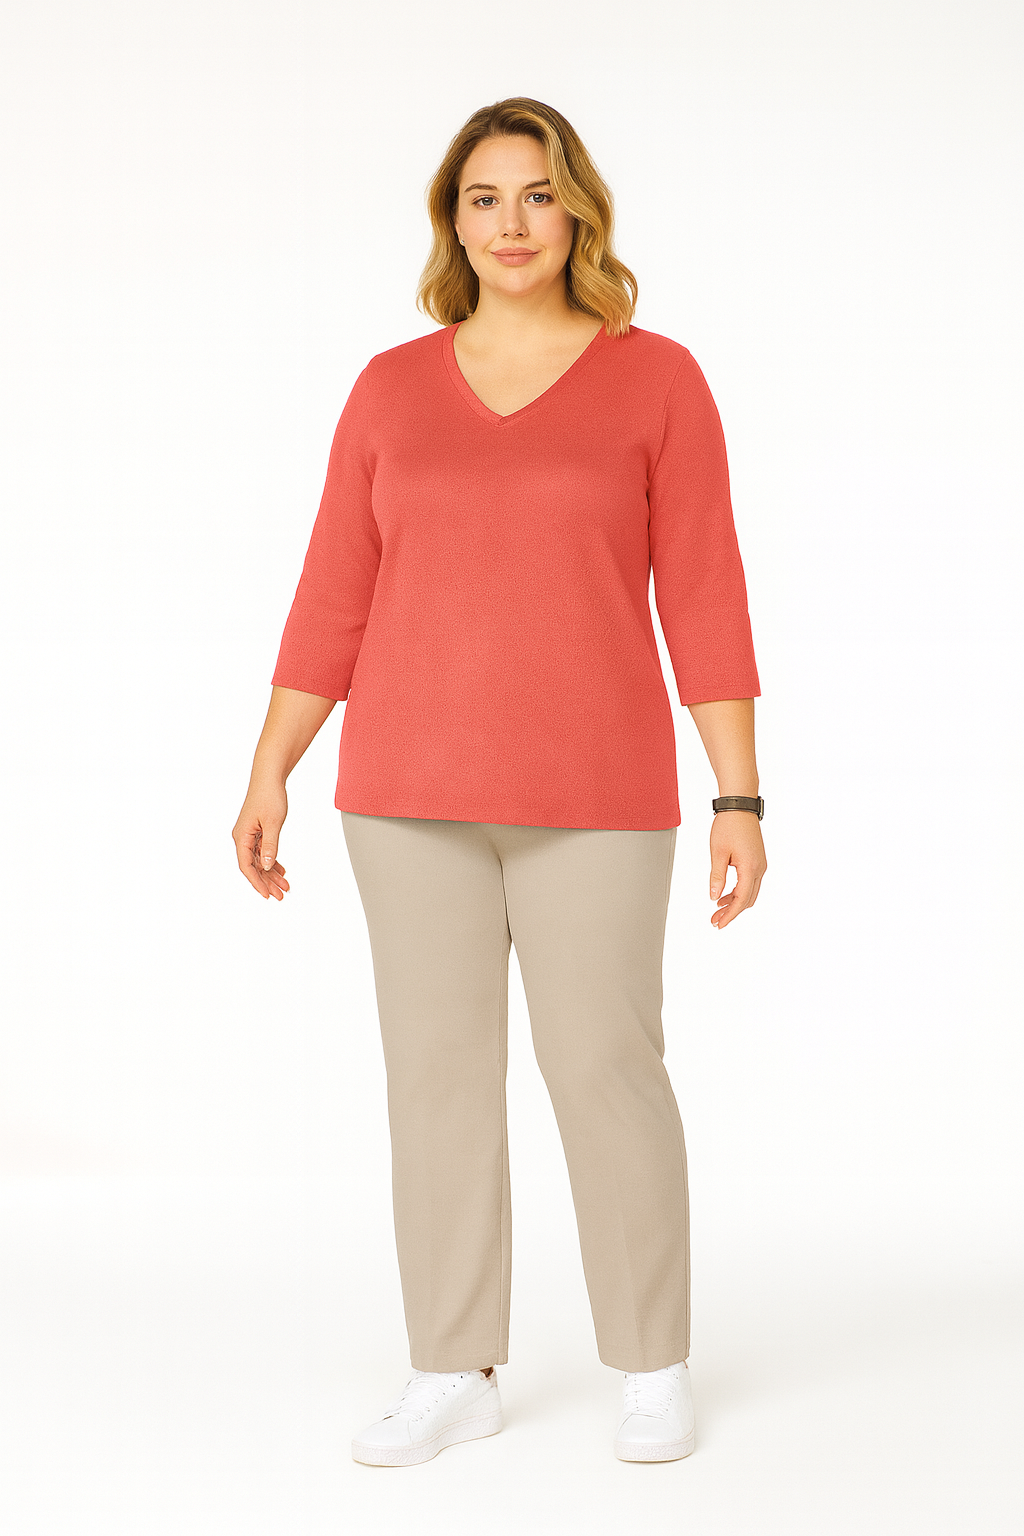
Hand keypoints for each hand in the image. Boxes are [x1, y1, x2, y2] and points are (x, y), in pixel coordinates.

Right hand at [232, 782, 290, 900]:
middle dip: (267, 882)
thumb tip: (268, 865)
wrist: (269, 778)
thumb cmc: (269, 796)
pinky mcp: (257, 831)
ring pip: (260, 861)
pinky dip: (273, 862)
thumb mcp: (273, 823)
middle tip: (280, 895)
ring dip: (272, 874)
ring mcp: (250, 835)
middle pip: (254, 867)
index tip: (267, 895)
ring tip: (285, 886)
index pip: (247, 866)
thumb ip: (271, 845)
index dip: (257, 883)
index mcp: (242, 837)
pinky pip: (263, 852)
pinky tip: (281, 870)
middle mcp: (243, 838)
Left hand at [709, 812, 765, 928]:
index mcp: (750, 868)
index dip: (730, 914)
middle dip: (731, 912)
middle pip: (748, 900)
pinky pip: (750, 883)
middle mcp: (759, 868)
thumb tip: (714, 897)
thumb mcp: (717, 853)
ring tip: (717, 909)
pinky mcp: (757, 860)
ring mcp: (760, 864)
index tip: (718, 924)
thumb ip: (717, 877)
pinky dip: (738, 892)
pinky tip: (724, 894)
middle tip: (715, 920)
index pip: (741, 899)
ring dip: (735, 902)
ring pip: (750, 892)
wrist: (740, 807)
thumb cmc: (728, 825)